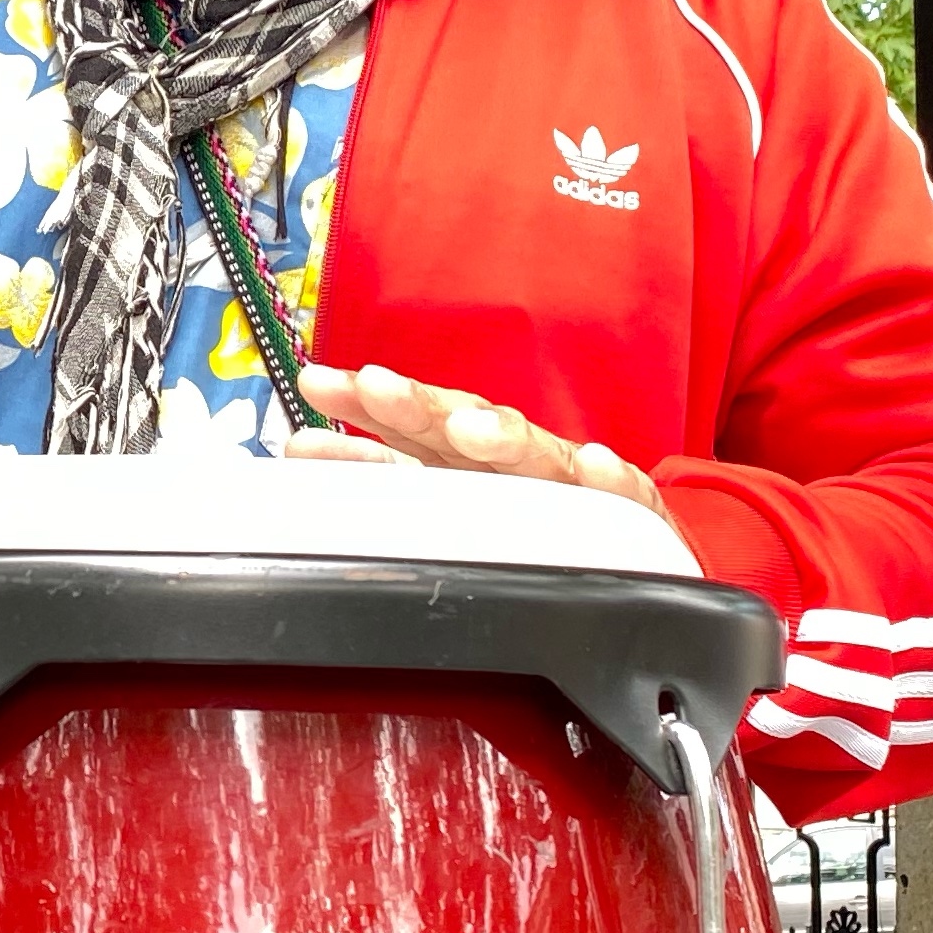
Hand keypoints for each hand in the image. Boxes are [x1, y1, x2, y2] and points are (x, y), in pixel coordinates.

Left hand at [286, 360, 669, 515]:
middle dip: (416, 405)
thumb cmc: (533, 516)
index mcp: (462, 457)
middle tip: (376, 389)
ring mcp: (570, 484)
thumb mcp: (453, 497)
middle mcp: (511, 461)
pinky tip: (599, 466)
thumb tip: (297, 447)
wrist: (634, 546)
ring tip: (471, 430)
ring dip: (502, 436)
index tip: (315, 385)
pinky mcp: (629, 512)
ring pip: (535, 454)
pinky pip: (625, 499)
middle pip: (460, 424)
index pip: (407, 422)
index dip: (363, 403)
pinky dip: (613, 479)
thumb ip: (384, 476)